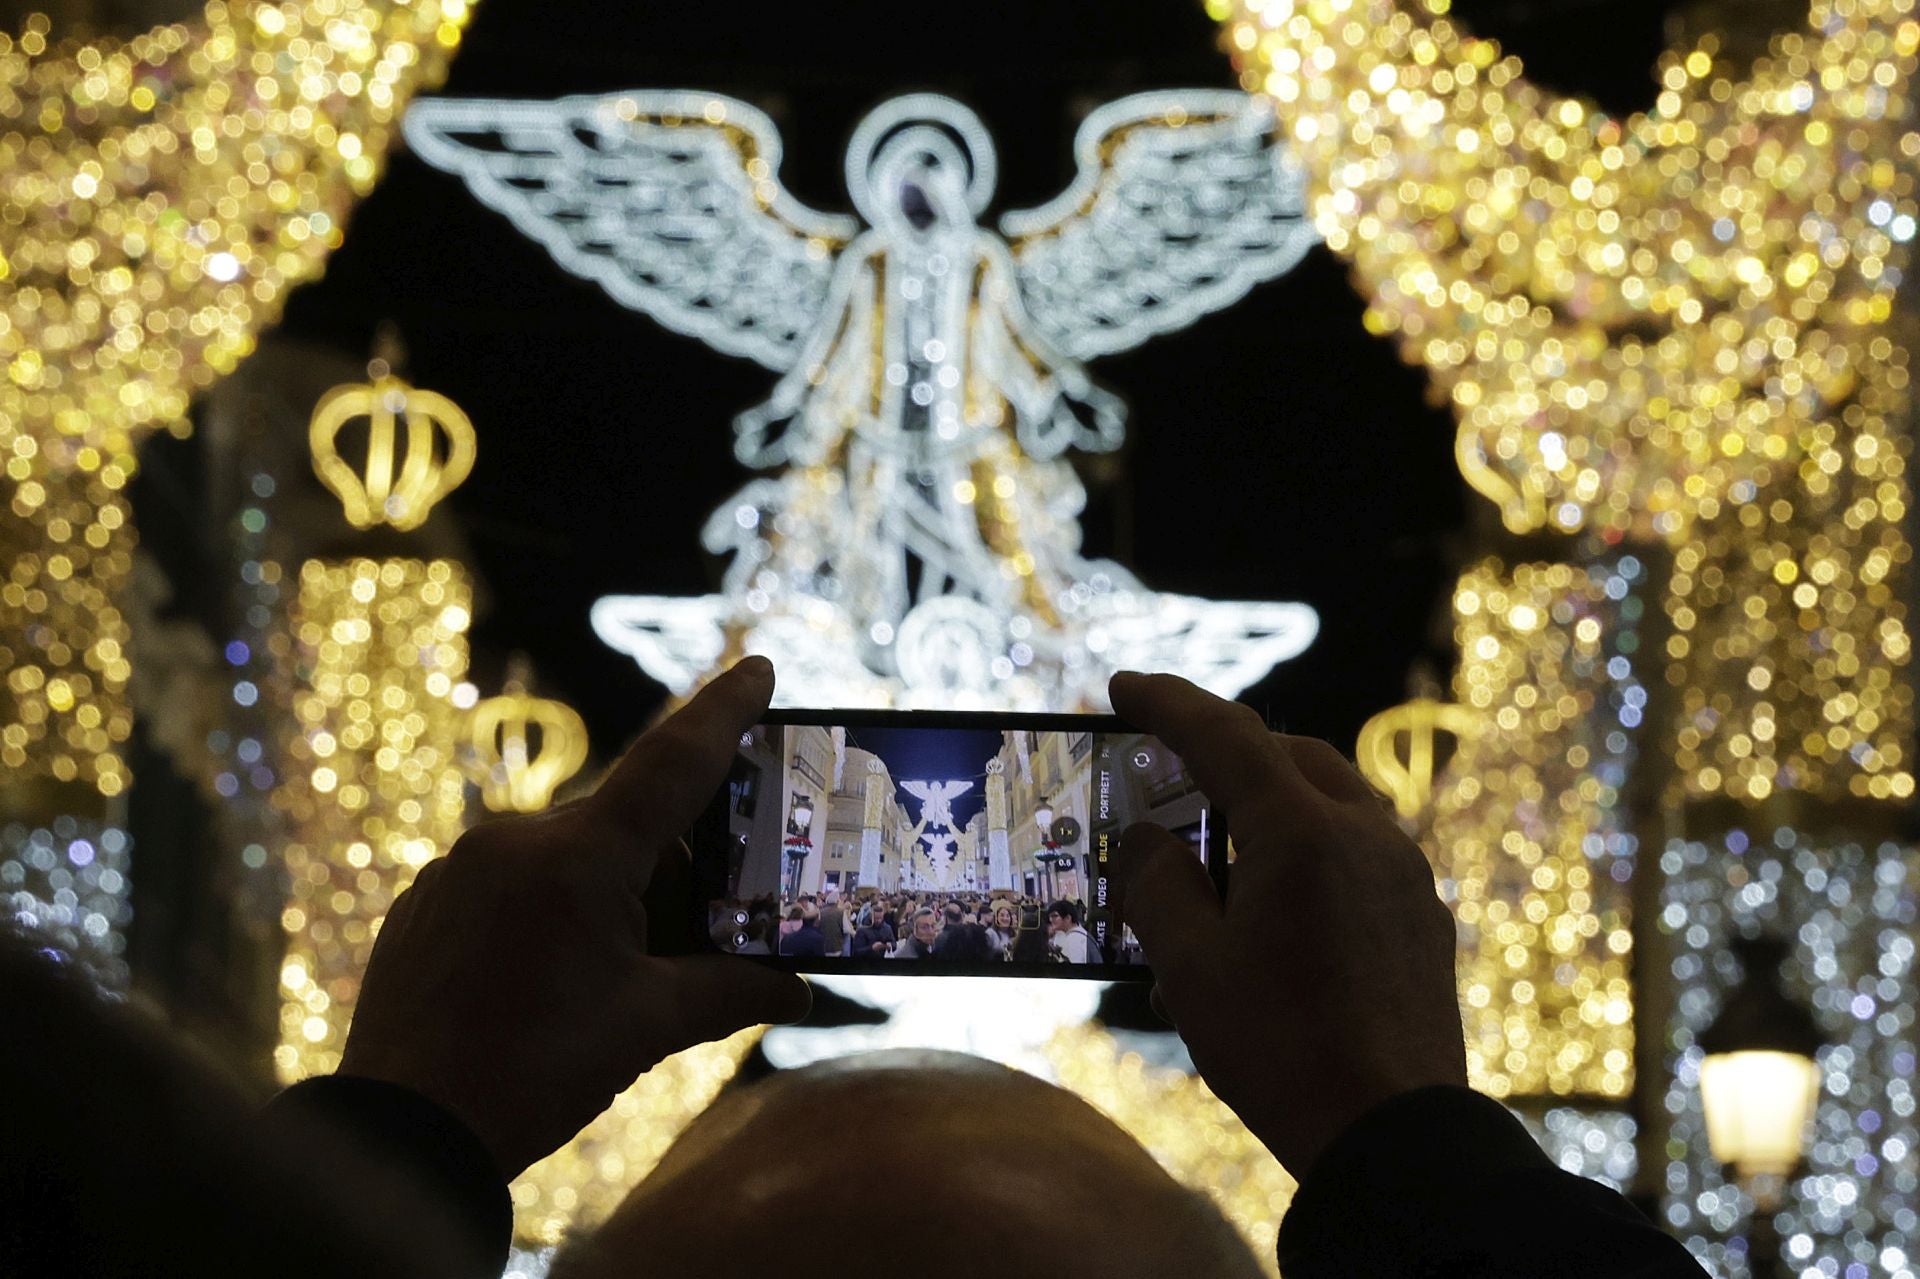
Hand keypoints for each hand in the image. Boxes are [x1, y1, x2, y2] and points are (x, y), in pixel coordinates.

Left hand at [339, 657, 810, 1178]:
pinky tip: (548, 981)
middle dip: (667, 874)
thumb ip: (732, 991)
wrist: (403, 1132)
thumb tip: (802, 988)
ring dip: (606, 897)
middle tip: (690, 940)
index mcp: (580, 857)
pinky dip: (548, 911)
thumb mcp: (648, 1027)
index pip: (673, 761)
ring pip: (569, 855)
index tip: (759, 668)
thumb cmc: (530, 1073)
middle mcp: (516, 839)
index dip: (724, 712)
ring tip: (608, 981)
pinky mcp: (430, 898)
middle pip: (626, 828)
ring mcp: (463, 865)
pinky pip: (512, 881)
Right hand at [1108, 671, 1465, 1176]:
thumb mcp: (1189, 966)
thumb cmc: (1280, 1048)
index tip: (1124, 687)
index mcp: (1302, 831)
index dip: (1168, 704)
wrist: (1391, 1135)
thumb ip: (1157, 884)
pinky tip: (1272, 909)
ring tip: (1216, 849)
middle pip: (1289, 755)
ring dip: (1270, 802)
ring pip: (1331, 801)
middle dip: (1227, 749)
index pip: (1225, 735)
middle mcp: (1365, 834)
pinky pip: (1356, 854)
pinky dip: (1307, 851)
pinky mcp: (1420, 919)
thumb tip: (1147, 839)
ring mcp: (1403, 876)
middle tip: (1171, 767)